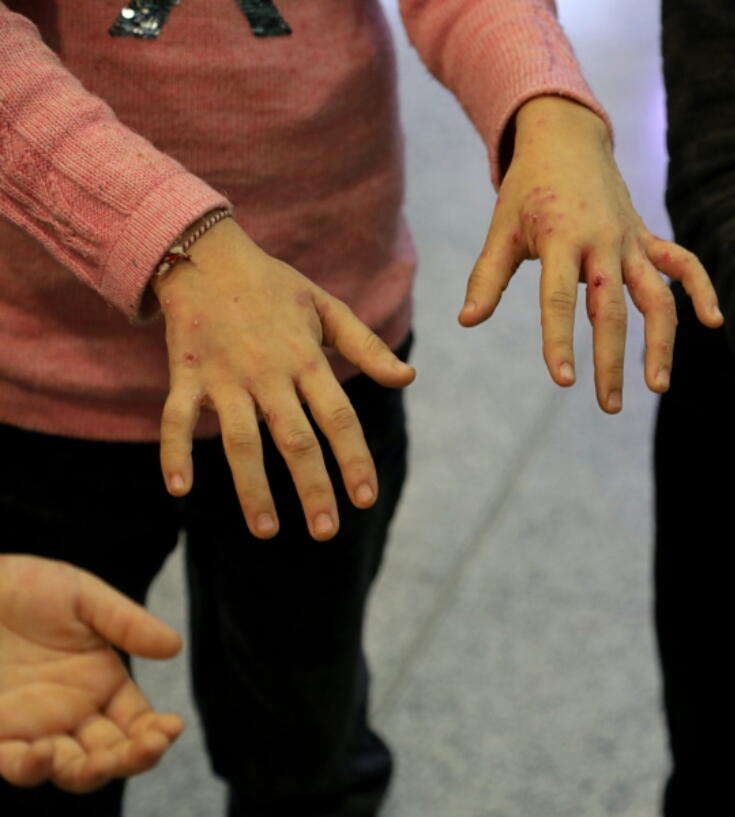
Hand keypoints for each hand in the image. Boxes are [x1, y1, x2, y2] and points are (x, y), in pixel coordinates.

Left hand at [0, 555, 182, 791]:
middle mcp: (72, 713)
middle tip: (149, 747)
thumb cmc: (24, 587)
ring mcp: (33, 727)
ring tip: (103, 760)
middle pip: (111, 753)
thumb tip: (175, 647)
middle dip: (134, 758)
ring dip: (91, 773)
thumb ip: (126, 622)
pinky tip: (46, 754)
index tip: (172, 727)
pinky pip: (14, 763)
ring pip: (70, 768)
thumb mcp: (82, 596)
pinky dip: (32, 768)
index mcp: (102, 684)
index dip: (158, 731)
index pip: (138, 722)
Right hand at [153, 218, 416, 540]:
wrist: (206, 253)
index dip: (354, 459)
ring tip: (267, 531)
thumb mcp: (328, 308)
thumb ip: (367, 347)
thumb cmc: (274, 287)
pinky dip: (174, 452)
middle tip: (326, 531)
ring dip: (252, 487)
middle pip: (294, 440)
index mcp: (307, 359)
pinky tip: (180, 489)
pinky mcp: (185, 374)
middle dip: (312, 488)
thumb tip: (409, 377)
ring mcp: (224, 377)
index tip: (366, 499)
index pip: (338, 418)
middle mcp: (268, 373)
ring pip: (238, 440)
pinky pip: (176, 419)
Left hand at [459, 95, 722, 412]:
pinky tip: (713, 321)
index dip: (560, 340)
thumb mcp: (502, 230)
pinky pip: (682, 263)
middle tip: (609, 405)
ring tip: (658, 386)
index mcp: (560, 239)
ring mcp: (630, 239)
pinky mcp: (647, 237)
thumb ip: (487, 278)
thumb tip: (467, 322)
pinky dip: (701, 288)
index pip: (559, 299)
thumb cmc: (527, 190)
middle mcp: (601, 241)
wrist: (564, 138)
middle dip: (612, 360)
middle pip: (612, 309)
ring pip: (655, 297)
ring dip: (660, 342)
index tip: (564, 381)